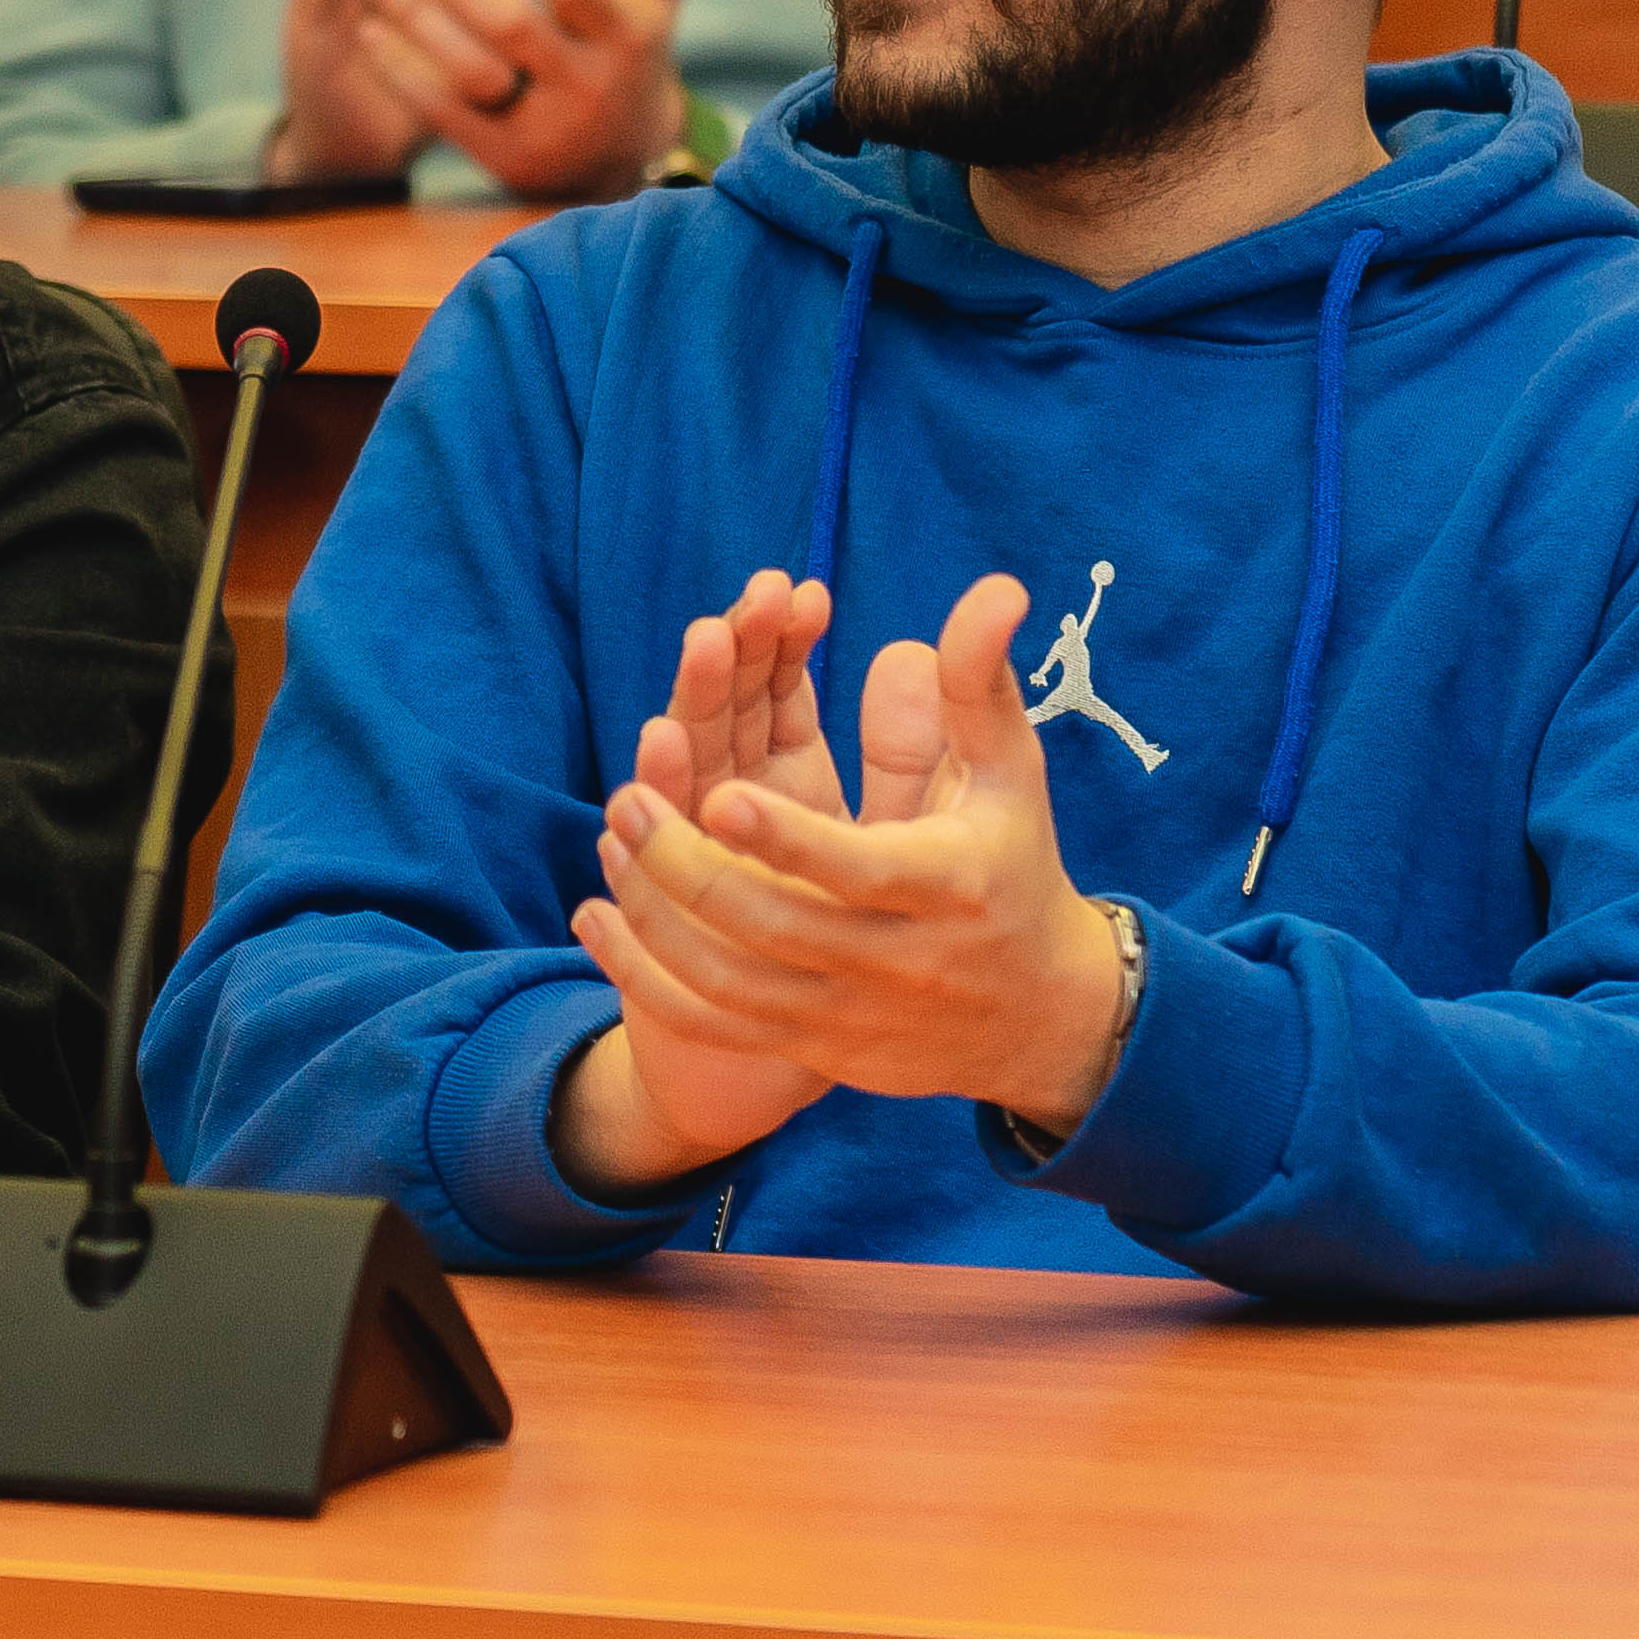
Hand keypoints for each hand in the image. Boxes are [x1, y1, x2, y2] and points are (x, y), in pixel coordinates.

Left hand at [347, 0, 700, 202]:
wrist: (628, 155)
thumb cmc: (633, 40)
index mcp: (629, 33)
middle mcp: (594, 87)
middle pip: (510, 24)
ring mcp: (551, 132)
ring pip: (471, 68)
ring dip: (415, 17)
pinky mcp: (510, 164)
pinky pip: (445, 114)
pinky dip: (405, 70)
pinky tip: (371, 30)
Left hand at [569, 576, 1129, 1164]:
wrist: (1042, 1015)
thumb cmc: (1013, 862)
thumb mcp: (1010, 771)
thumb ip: (977, 681)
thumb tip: (994, 587)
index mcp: (950, 887)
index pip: (859, 870)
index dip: (789, 838)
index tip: (723, 791)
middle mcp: (900, 964)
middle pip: (776, 931)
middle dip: (691, 867)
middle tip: (627, 798)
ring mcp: (853, 1017)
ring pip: (732, 986)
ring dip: (657, 919)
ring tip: (609, 839)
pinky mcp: (818, 1051)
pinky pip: (718, 1027)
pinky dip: (648, 980)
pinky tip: (596, 920)